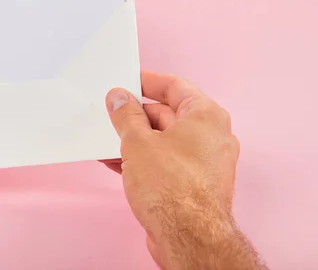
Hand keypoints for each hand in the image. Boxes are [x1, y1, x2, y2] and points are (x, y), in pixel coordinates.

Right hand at [105, 71, 264, 269]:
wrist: (187, 238)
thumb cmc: (173, 188)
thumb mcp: (138, 142)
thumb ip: (126, 115)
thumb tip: (119, 98)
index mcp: (205, 116)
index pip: (175, 86)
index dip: (147, 81)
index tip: (127, 80)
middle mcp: (210, 136)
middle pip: (168, 114)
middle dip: (135, 114)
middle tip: (110, 111)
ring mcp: (204, 162)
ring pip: (164, 140)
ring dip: (135, 138)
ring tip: (106, 137)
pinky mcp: (194, 184)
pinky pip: (165, 161)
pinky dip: (142, 158)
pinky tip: (115, 161)